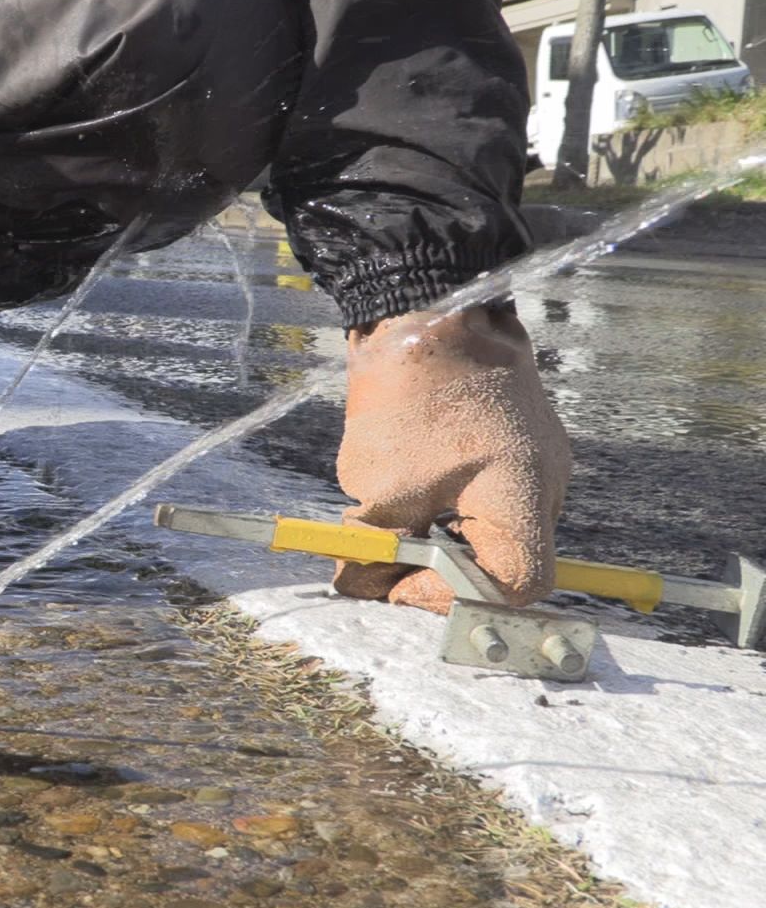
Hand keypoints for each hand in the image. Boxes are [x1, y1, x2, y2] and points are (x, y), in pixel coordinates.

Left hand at [332, 307, 571, 613]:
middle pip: (504, 566)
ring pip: (493, 538)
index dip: (453, 599)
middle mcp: (545, 485)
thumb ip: (377, 545)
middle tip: (383, 564)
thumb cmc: (408, 390)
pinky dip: (446, 517)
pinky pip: (488, 506)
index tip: (398, 582)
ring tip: (388, 524)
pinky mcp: (515, 453)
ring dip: (439, 545)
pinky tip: (405, 496)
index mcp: (524, 493)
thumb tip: (361, 587)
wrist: (429, 309)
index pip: (516, 585)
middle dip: (440, 575)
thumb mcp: (378, 481)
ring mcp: (535, 467)